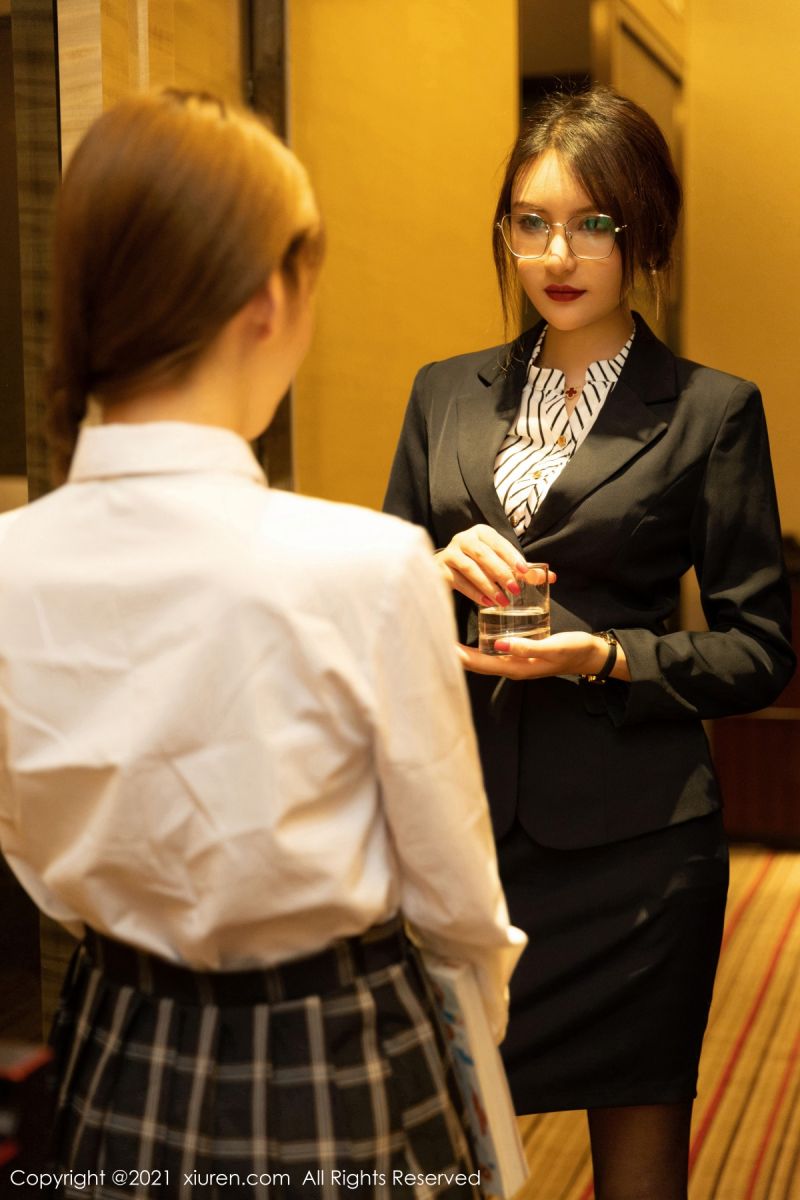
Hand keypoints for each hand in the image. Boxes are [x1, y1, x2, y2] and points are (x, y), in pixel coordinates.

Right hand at [435, 525, 555, 607]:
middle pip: (483, 554)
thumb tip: (551, 578)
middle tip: (516, 590)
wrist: (447, 567)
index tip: (525, 572)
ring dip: (488, 586)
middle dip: (501, 572)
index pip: (499, 543)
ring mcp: (450, 553)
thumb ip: (523, 570)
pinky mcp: (440, 570)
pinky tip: (486, 603)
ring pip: (470, 568)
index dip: (512, 556)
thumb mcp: (501, 562)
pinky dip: (474, 593)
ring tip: (503, 601)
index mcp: (481, 532)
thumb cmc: (480, 564)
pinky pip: (458, 582)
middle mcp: (463, 538)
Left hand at [457, 631, 618, 680]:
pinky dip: (479, 645)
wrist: (590, 655)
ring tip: (446, 637)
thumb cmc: (574, 650)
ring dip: (465, 651)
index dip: (460, 656)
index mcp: (517, 667)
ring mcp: (515, 661)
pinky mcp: (520, 653)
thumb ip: (527, 646)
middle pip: (476, 663)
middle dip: (456, 654)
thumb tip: (499, 645)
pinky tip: (473, 635)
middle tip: (435, 637)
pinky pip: (494, 652)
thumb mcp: (553, 647)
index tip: (441, 644)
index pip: (480, 663)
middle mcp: (512, 667)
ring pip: (483, 658)